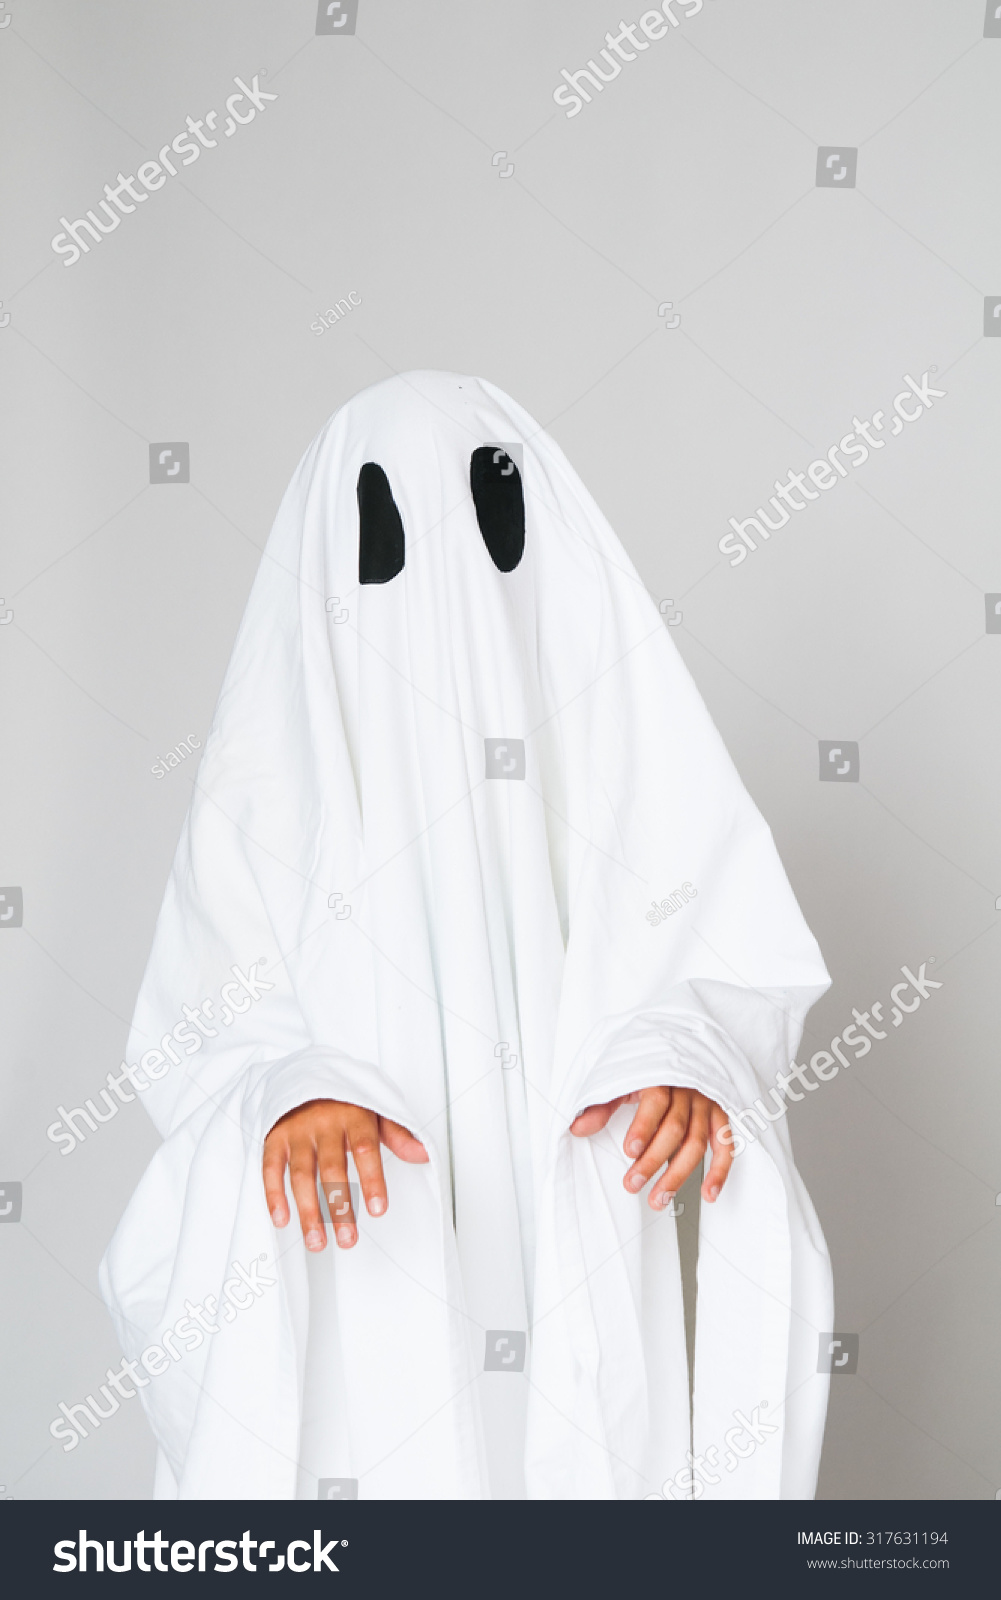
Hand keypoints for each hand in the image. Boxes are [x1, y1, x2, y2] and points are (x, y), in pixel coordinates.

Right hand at [263, 1098, 427, 1250]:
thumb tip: (424, 1155)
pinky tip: (282, 1219)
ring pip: (302, 1175)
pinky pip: (271, 1168)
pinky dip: (274, 1195)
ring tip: (318, 1243)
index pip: (365, 1149)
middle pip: (332, 1168)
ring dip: (309, 1212)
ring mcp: (298, 1131)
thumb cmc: (346, 1101)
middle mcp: (323, 1123)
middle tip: (348, 1239)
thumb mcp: (376, 1110)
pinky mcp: (275, 1138)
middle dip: (340, 1207)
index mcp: (353, 1115)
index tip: (377, 1210)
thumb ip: (398, 1135)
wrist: (306, 1074)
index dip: (372, 1180)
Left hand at [569, 1086, 732, 1209]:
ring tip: (659, 1198)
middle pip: (675, 1128)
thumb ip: (601, 1104)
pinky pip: (726, 1145)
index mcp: (662, 1076)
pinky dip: (720, 1171)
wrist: (682, 1049)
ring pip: (697, 1142)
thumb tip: (577, 1128)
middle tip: (633, 1184)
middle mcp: (688, 1090)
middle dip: (653, 1160)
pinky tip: (707, 1193)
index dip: (643, 1127)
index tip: (629, 1151)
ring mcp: (706, 1103)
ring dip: (678, 1174)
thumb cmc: (648, 1070)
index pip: (656, 1101)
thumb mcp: (621, 1080)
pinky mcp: (720, 1115)